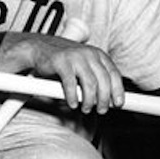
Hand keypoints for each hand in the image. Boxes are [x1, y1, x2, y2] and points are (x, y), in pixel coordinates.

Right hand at [0, 32, 123, 113]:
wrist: (41, 48)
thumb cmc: (66, 61)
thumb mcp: (86, 66)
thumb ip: (97, 78)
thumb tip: (110, 99)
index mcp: (98, 54)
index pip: (114, 74)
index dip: (118, 91)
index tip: (118, 104)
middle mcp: (89, 54)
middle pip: (104, 80)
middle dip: (104, 99)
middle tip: (101, 110)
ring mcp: (75, 57)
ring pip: (90, 84)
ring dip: (89, 100)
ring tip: (86, 109)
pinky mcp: (61, 62)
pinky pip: (71, 84)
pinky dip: (72, 97)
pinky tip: (73, 104)